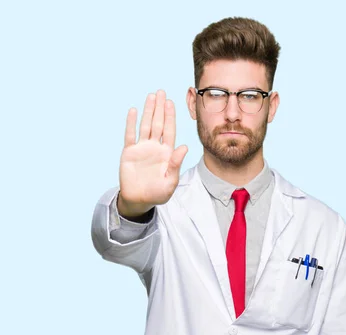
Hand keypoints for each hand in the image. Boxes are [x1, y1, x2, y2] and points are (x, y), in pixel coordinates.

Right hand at [118, 89, 188, 216]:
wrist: (139, 200)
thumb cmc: (157, 194)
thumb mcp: (170, 182)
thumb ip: (176, 165)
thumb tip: (184, 147)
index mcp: (167, 153)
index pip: (170, 131)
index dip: (170, 117)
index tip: (171, 102)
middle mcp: (155, 147)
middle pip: (158, 124)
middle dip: (160, 108)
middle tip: (161, 92)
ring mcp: (142, 149)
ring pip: (145, 125)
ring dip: (148, 111)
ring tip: (151, 96)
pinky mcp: (129, 152)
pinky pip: (130, 135)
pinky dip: (131, 123)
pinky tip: (133, 110)